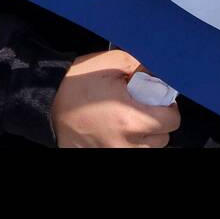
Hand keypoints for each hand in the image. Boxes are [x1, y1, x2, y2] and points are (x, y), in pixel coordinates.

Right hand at [51, 50, 180, 147]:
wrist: (48, 100)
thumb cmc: (79, 81)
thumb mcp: (112, 62)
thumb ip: (141, 66)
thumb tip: (160, 73)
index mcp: (131, 119)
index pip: (171, 121)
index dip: (169, 107)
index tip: (159, 99)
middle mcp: (126, 143)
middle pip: (163, 138)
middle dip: (158, 122)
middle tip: (144, 107)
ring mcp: (114, 153)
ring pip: (148, 149)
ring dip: (146, 136)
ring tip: (130, 120)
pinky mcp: (105, 156)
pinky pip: (130, 152)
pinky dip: (130, 144)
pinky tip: (119, 130)